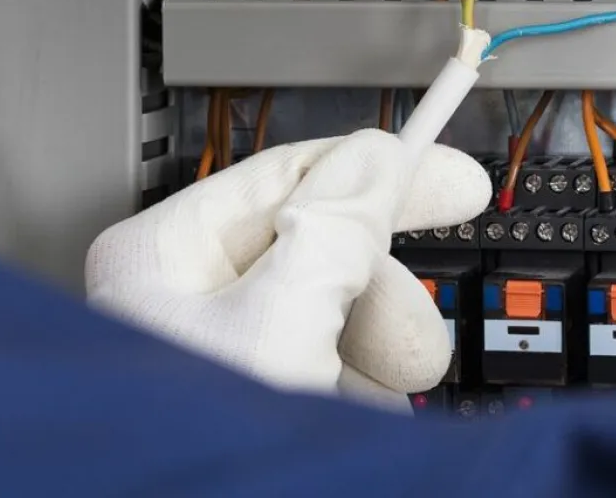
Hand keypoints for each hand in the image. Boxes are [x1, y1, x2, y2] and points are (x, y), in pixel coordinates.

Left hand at [86, 130, 489, 407]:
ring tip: (367, 411)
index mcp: (161, 258)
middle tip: (412, 344)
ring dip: (368, 364)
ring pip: (331, 321)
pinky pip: (323, 379)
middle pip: (319, 253)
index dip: (381, 170)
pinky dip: (352, 401)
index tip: (454, 178)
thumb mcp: (281, 321)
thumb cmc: (197, 458)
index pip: (289, 178)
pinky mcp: (247, 413)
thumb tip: (374, 158)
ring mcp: (213, 362)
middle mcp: (180, 303)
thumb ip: (336, 229)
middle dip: (379, 301)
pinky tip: (350, 430)